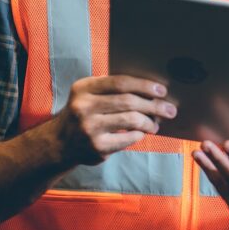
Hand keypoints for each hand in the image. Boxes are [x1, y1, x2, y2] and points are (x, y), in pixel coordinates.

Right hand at [53, 74, 175, 165]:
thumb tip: (151, 90)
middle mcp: (84, 106)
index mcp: (84, 88)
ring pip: (131, 120)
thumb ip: (112, 89)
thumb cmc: (83, 113)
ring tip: (156, 124)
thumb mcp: (88, 95)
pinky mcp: (96, 147)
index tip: (162, 90)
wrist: (58, 143)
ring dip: (149, 122)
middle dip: (154, 105)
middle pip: (129, 101)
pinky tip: (141, 133)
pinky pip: (128, 138)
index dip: (144, 85)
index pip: (120, 82)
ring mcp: (89, 128)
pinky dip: (139, 135)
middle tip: (169, 109)